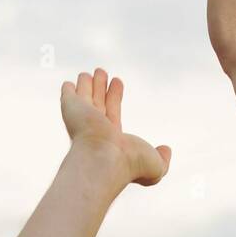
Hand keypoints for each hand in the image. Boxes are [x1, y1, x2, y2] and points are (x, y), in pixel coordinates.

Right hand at [61, 69, 170, 186]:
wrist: (105, 159)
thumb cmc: (131, 164)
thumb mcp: (156, 165)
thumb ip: (163, 159)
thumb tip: (166, 150)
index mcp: (111, 139)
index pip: (112, 114)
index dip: (114, 98)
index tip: (117, 83)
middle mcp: (95, 129)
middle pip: (98, 103)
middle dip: (101, 88)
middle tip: (103, 72)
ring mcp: (82, 119)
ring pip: (85, 97)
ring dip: (89, 84)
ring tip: (96, 71)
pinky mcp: (71, 109)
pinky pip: (69, 96)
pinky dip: (69, 90)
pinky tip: (69, 84)